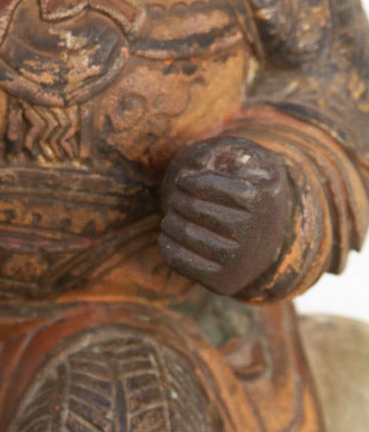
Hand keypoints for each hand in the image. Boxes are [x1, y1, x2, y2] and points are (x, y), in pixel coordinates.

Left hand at [158, 137, 293, 295]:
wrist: (266, 249)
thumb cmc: (251, 198)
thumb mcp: (256, 167)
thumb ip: (230, 151)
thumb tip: (196, 159)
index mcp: (263, 197)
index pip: (210, 184)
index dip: (189, 181)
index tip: (184, 181)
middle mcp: (255, 231)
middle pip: (193, 208)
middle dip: (177, 200)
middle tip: (175, 199)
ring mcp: (240, 260)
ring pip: (185, 233)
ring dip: (170, 222)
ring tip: (170, 218)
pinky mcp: (223, 281)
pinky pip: (180, 261)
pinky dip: (166, 245)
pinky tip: (167, 236)